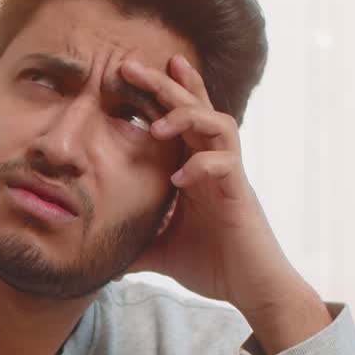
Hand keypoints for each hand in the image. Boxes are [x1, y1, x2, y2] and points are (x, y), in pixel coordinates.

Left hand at [122, 53, 318, 328]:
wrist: (251, 288)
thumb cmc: (215, 265)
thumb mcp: (162, 253)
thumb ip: (135, 247)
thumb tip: (102, 262)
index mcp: (195, 168)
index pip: (179, 119)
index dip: (160, 92)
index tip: (127, 72)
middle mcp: (213, 163)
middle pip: (194, 107)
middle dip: (164, 85)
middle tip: (130, 66)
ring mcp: (229, 175)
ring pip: (216, 123)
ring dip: (188, 117)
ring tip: (157, 125)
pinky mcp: (240, 194)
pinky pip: (225, 164)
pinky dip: (202, 166)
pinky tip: (179, 180)